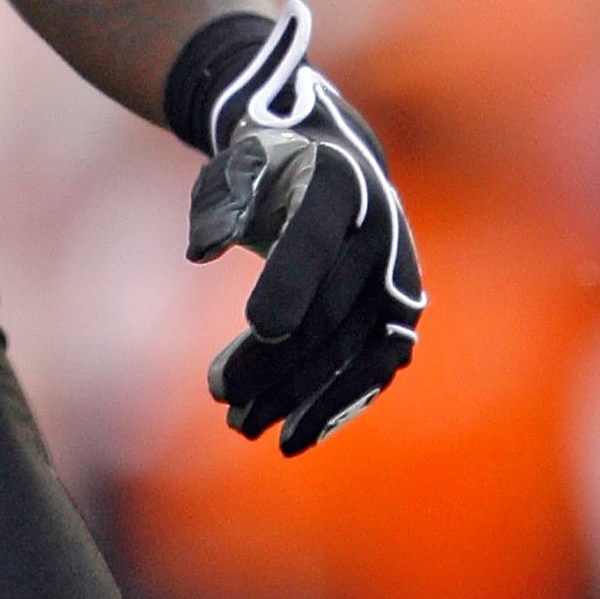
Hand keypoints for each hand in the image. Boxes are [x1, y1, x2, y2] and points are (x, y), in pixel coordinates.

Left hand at [180, 1, 424, 453]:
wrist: (328, 162)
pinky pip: (374, 368)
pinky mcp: (398, 315)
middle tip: (218, 393)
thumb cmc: (266, 167)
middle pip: (328, 307)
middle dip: (274, 359)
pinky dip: (338, 405)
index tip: (259, 324)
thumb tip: (201, 251)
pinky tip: (295, 436)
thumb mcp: (235, 165)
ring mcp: (395, 277)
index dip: (292, 278)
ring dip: (302, 396)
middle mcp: (379, 231)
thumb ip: (217, 201)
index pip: (316, 236)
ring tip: (243, 425)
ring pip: (353, 350)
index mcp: (339, 182)